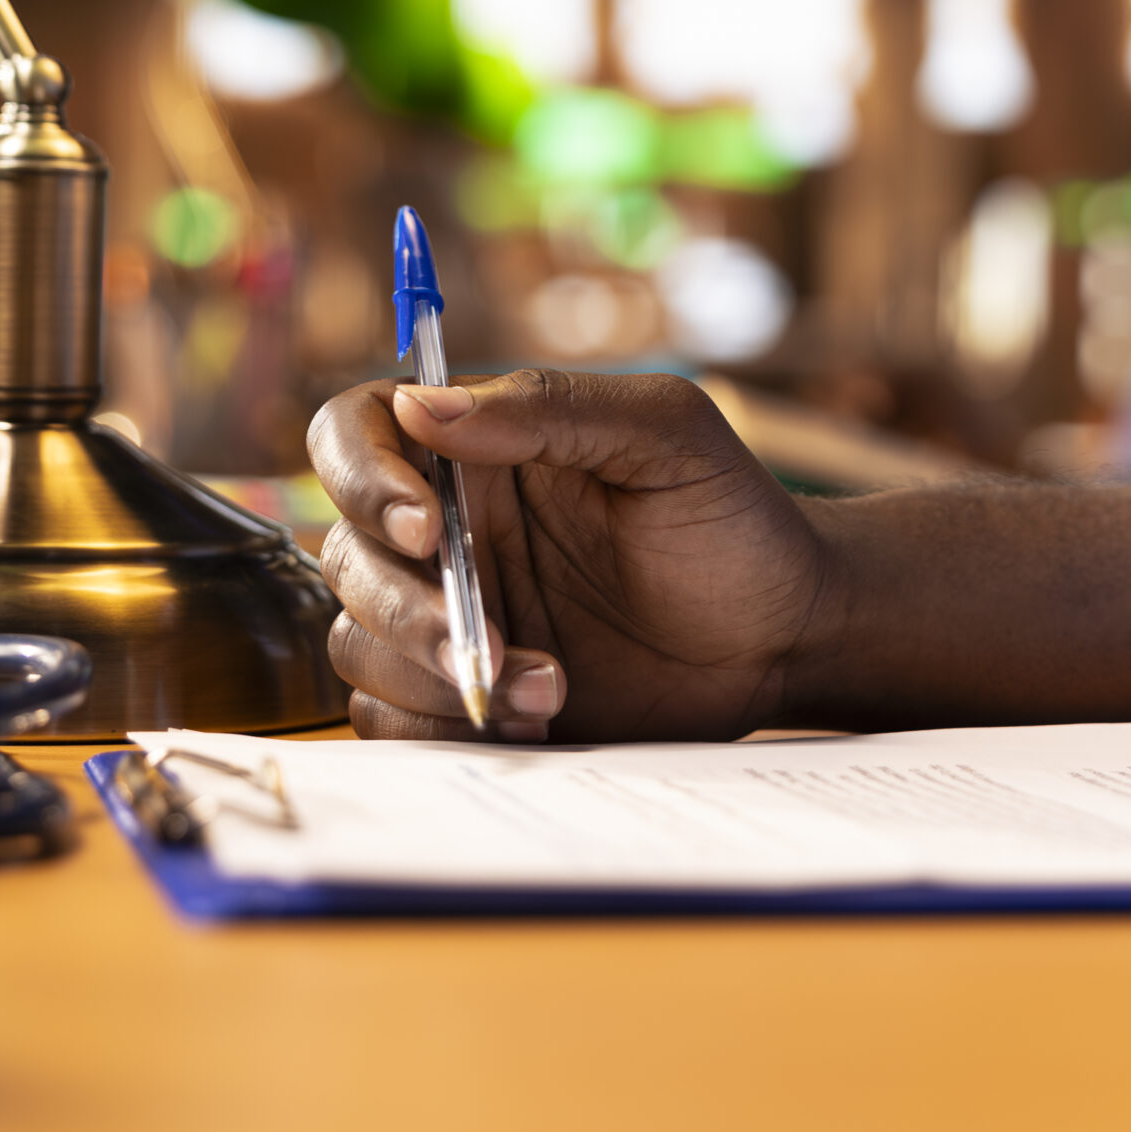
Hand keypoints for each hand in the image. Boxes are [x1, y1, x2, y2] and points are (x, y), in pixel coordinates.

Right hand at [307, 370, 829, 742]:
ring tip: (552, 686)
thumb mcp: (663, 435)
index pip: (355, 434)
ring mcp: (453, 613)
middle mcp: (449, 527)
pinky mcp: (467, 693)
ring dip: (436, 673)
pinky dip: (443, 726)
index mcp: (478, 448)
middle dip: (409, 607)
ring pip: (359, 643)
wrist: (783, 634)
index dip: (362, 477)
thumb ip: (547, 408)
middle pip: (348, 555)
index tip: (426, 527)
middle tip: (497, 639)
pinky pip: (390, 717)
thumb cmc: (731, 517)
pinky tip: (539, 716)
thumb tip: (424, 405)